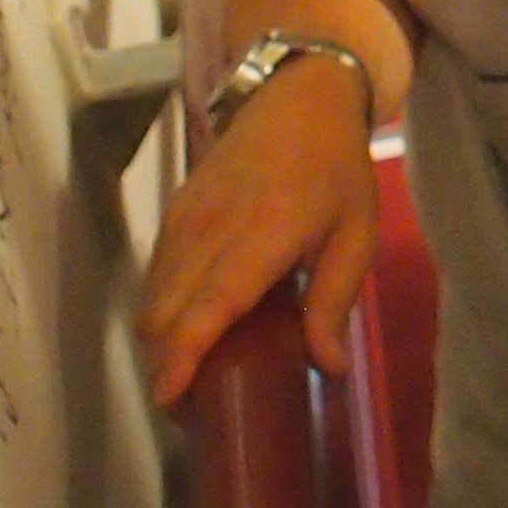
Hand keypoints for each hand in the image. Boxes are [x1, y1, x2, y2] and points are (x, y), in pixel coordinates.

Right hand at [141, 57, 379, 407]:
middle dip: (169, 368)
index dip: (184, 354)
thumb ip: (334, 303)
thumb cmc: (336, 168)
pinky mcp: (172, 212)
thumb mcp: (356, 234)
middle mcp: (210, 227)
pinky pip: (154, 276)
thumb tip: (327, 369)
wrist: (298, 97)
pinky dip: (162, 313)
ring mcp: (184, 217)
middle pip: (164, 314)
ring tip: (194, 380)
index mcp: (262, 233)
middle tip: (200, 411)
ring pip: (151, 299)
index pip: (209, 304)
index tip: (170, 399)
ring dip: (161, 344)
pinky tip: (189, 332)